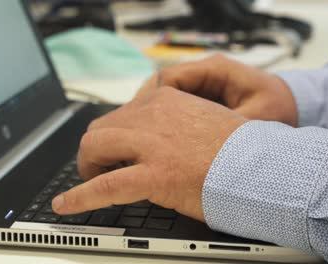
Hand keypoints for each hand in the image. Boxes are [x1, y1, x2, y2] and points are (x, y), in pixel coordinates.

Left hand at [52, 87, 246, 221]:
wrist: (263, 165)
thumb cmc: (241, 149)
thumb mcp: (206, 120)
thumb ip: (180, 122)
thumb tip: (167, 136)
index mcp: (167, 102)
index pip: (125, 111)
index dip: (114, 132)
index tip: (112, 145)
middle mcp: (153, 116)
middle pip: (102, 127)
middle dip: (95, 149)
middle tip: (98, 165)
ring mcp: (151, 144)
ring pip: (96, 148)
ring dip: (88, 166)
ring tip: (90, 180)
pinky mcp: (152, 174)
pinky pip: (104, 186)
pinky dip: (80, 197)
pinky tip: (64, 205)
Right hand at [137, 55, 298, 126]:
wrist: (294, 105)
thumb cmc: (278, 109)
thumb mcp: (256, 121)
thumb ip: (226, 130)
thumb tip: (197, 148)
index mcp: (215, 70)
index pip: (169, 78)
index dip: (150, 100)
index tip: (140, 124)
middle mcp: (204, 73)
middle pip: (160, 87)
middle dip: (143, 110)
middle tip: (133, 136)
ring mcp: (202, 85)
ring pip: (163, 97)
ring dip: (150, 117)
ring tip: (141, 140)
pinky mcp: (202, 98)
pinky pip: (174, 106)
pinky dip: (163, 122)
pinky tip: (158, 141)